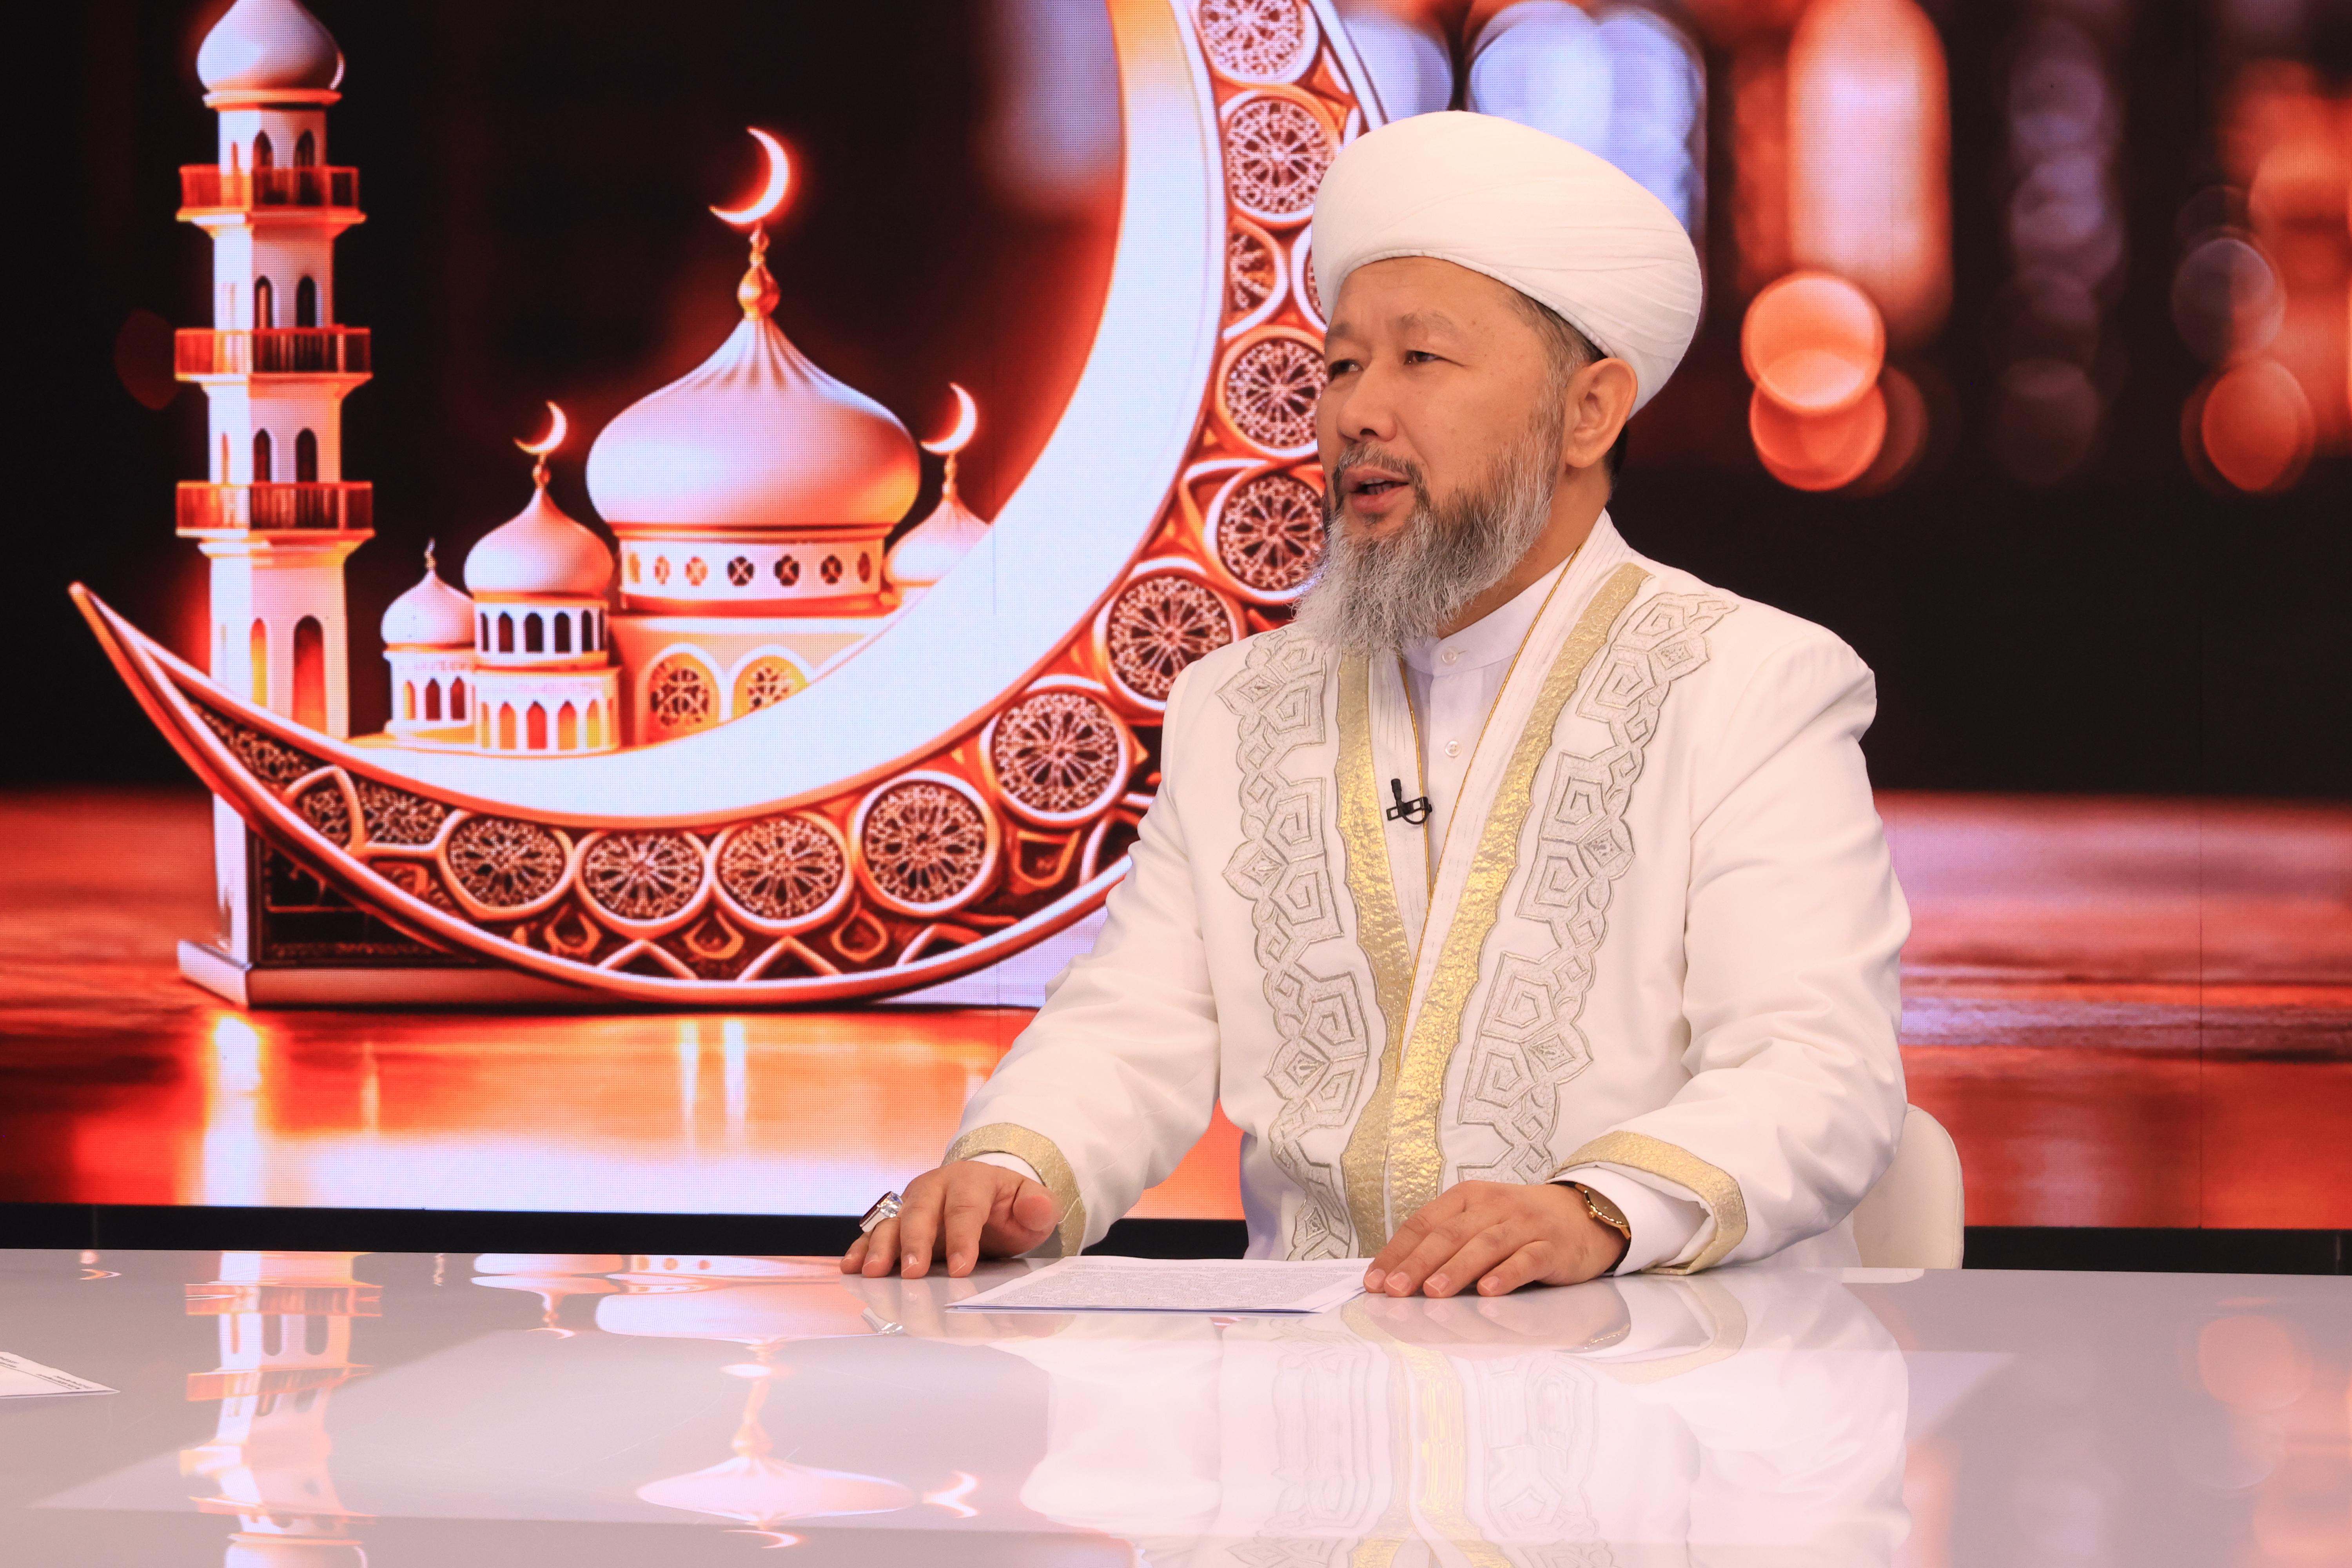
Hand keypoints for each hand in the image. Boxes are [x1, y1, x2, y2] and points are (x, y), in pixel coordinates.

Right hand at [840, 1160, 1058, 1279]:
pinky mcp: (896, 1222)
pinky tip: (852, 1267)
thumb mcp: (1033, 1204)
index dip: (963, 1237)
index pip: (965, 1207)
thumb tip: (1038, 1207)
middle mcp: (935, 1187)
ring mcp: (912, 1204)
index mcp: (972, 1180)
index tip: (962, 1268)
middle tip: (913, 1271)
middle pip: (921, 1211)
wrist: (987, 1197)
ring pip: (892, 1222)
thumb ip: (1039, 1207)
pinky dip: (862, 1249)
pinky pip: (875, 1233)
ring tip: (873, 1272)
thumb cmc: (1009, 1206)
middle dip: (915, 1242)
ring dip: (881, 1247)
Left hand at [1364, 1180, 1628, 1297]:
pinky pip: (1527, 1260)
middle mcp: (1494, 1206)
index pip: (1424, 1223)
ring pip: (1485, 1245)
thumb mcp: (1479, 1222)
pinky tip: (1489, 1291)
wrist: (1583, 1215)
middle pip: (1450, 1234)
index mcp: (1468, 1197)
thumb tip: (1397, 1276)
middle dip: (1418, 1263)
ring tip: (1433, 1292)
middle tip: (1395, 1290)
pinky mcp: (1552, 1246)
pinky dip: (1507, 1274)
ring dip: (1457, 1269)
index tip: (1375, 1281)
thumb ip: (1446, 1243)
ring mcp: (1525, 1225)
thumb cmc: (1519, 1226)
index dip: (1397, 1252)